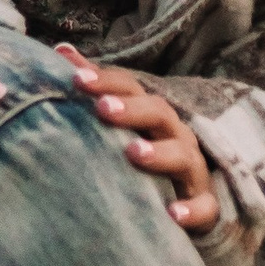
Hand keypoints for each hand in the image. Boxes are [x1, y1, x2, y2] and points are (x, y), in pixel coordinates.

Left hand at [53, 48, 218, 232]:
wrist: (182, 203)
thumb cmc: (142, 155)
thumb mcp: (121, 123)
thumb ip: (95, 89)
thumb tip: (60, 50)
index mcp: (152, 115)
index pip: (132, 89)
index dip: (108, 82)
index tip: (77, 79)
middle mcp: (175, 135)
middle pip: (159, 114)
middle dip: (132, 110)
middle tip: (103, 109)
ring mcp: (192, 171)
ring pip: (183, 156)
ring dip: (160, 153)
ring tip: (134, 153)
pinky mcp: (205, 206)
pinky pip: (205, 208)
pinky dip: (192, 211)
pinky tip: (173, 215)